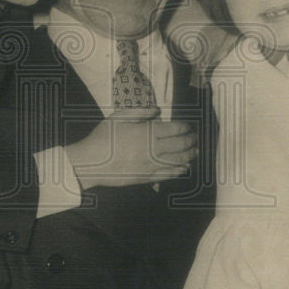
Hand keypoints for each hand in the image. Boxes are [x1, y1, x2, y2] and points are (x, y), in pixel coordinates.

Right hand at [65, 108, 197, 188]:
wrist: (91, 162)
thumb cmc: (103, 137)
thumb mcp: (119, 117)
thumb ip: (141, 112)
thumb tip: (157, 110)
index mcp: (148, 132)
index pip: (175, 129)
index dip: (185, 127)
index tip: (189, 126)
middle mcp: (154, 149)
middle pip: (180, 145)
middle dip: (191, 140)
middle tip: (196, 138)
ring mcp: (151, 165)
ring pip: (178, 160)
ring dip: (189, 155)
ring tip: (196, 151)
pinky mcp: (146, 177)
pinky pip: (168, 174)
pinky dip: (179, 171)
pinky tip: (184, 168)